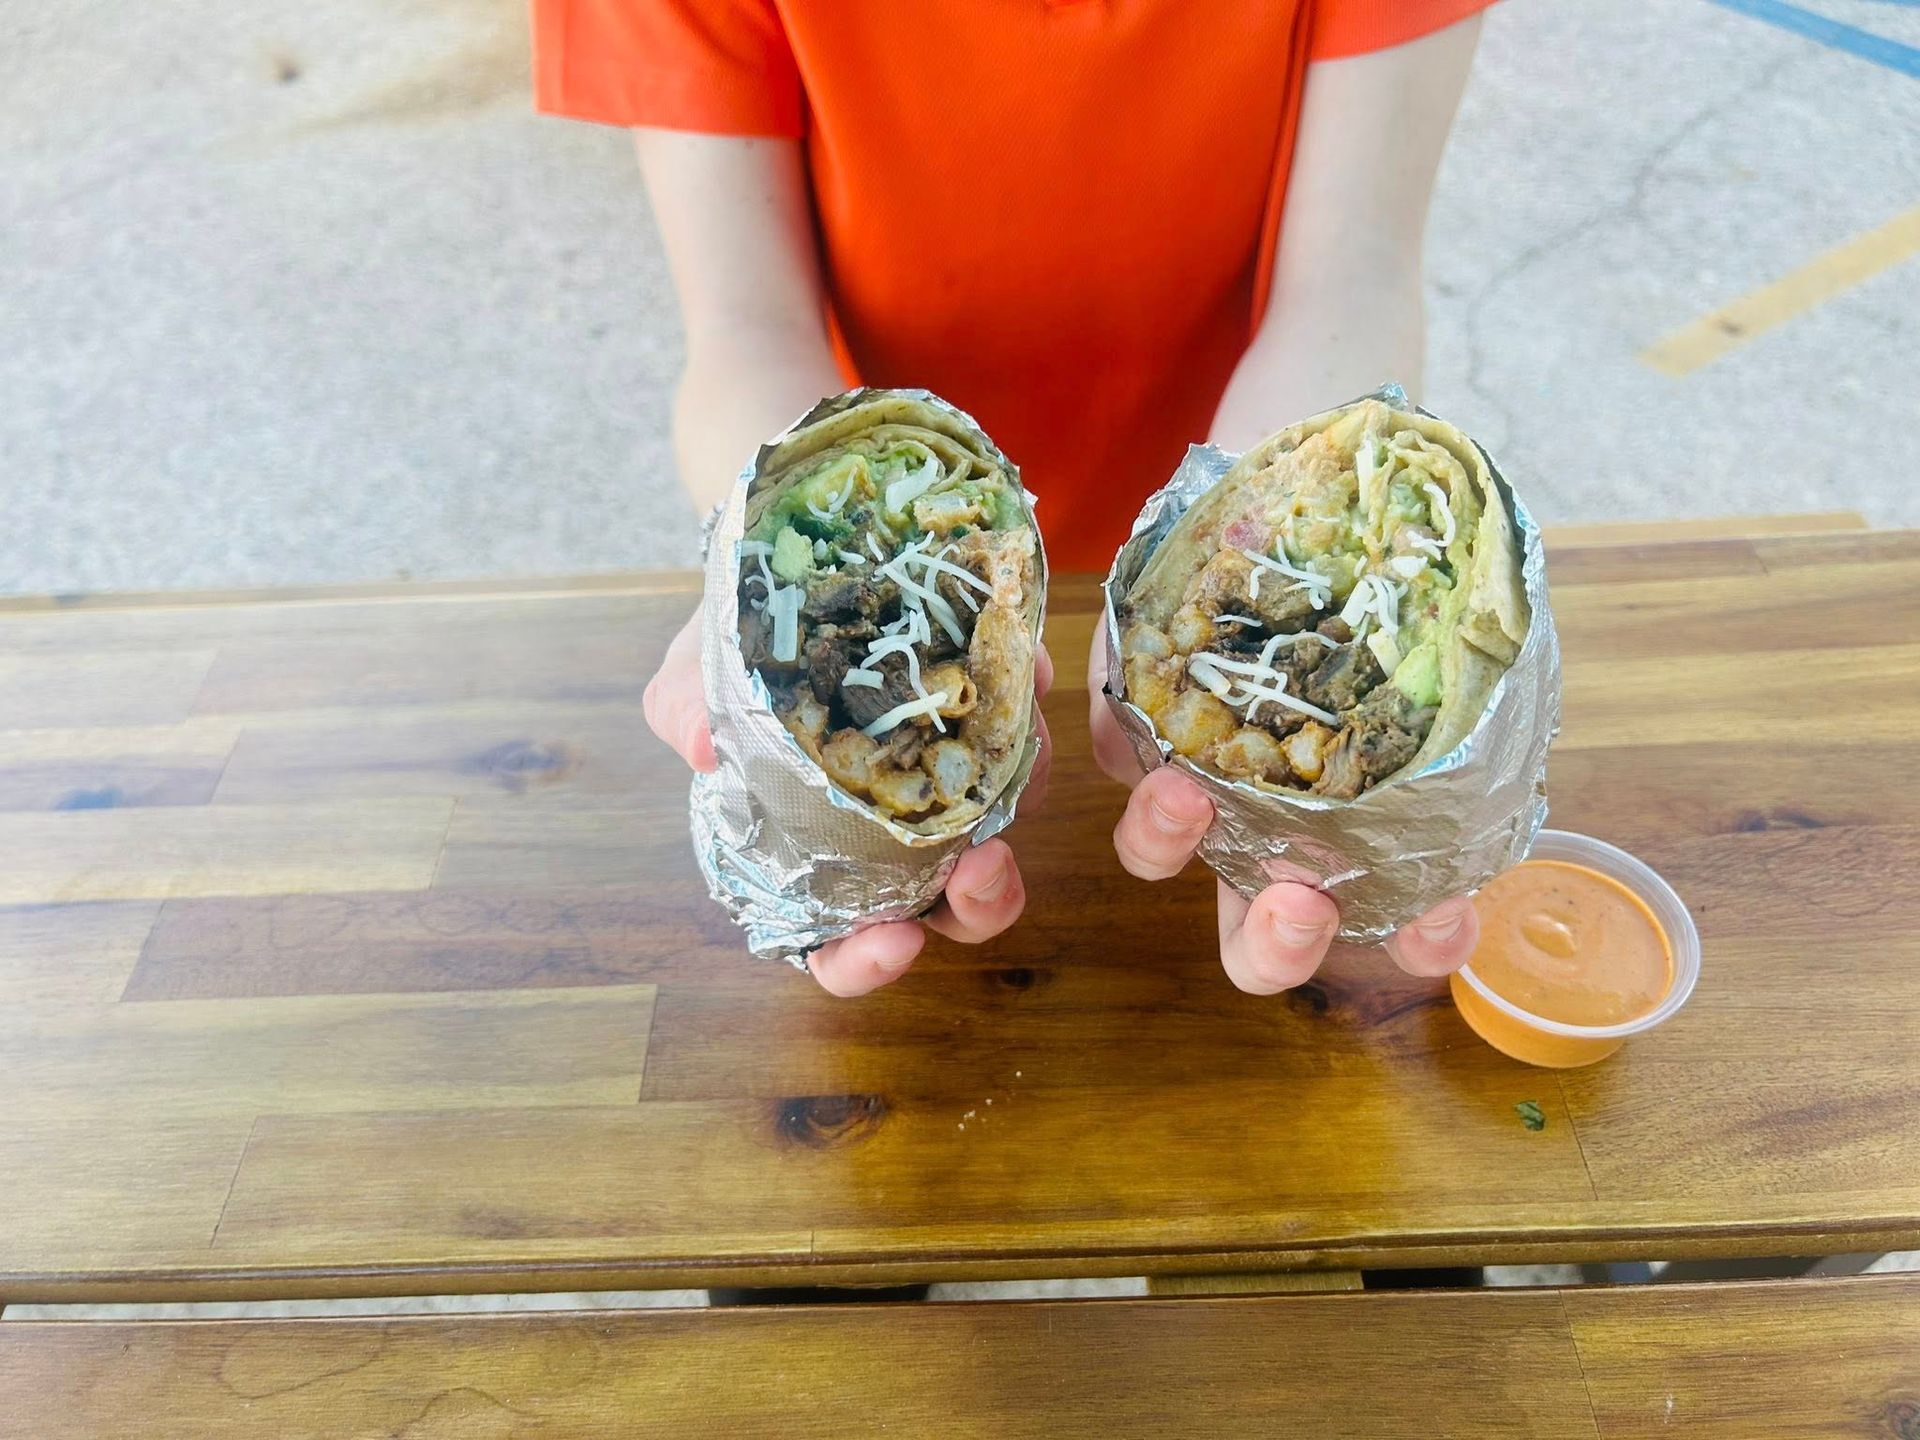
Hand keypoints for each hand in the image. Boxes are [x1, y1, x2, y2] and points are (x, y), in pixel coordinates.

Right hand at [646, 614, 1050, 994]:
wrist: (782, 580)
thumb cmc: (732, 657)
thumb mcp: (692, 680)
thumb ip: (684, 711)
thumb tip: (702, 745)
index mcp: (814, 859)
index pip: (840, 947)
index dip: (866, 962)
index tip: (896, 942)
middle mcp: (890, 835)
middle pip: (946, 908)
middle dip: (980, 902)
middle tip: (986, 866)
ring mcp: (944, 782)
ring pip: (1003, 824)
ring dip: (1022, 799)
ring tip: (1019, 751)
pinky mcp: (985, 720)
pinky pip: (1022, 732)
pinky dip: (1029, 711)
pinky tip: (1025, 673)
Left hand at [1088, 619, 1477, 992]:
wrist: (1307, 505)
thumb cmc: (1391, 581)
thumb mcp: (1447, 621)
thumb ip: (1473, 658)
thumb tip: (1494, 656)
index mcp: (1365, 823)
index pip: (1404, 918)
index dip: (1425, 939)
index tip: (1438, 920)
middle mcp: (1274, 825)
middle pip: (1261, 934)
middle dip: (1278, 944)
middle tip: (1298, 905)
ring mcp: (1200, 777)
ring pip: (1159, 852)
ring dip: (1166, 844)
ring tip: (1185, 798)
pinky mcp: (1135, 719)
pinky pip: (1115, 741)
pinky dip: (1121, 733)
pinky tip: (1143, 701)